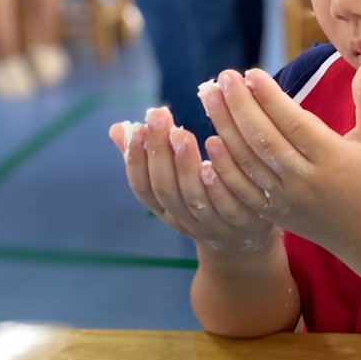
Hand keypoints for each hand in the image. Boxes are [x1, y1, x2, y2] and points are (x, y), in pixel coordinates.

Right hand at [109, 106, 277, 255]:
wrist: (243, 243)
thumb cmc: (203, 202)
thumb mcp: (174, 184)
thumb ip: (150, 157)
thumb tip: (117, 129)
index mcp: (164, 209)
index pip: (142, 187)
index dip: (135, 159)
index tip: (135, 127)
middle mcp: (183, 220)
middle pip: (165, 188)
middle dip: (158, 151)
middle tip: (158, 116)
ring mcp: (212, 224)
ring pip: (193, 197)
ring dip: (185, 164)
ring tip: (181, 132)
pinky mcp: (241, 223)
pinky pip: (226, 205)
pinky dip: (217, 183)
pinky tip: (214, 156)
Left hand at [198, 62, 360, 255]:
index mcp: (332, 158)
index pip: (294, 123)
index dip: (270, 98)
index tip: (251, 73)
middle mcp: (306, 180)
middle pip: (264, 139)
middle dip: (240, 105)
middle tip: (223, 77)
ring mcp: (286, 198)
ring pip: (248, 161)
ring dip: (224, 127)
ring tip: (209, 97)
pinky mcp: (272, 212)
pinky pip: (241, 189)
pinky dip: (223, 166)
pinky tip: (210, 140)